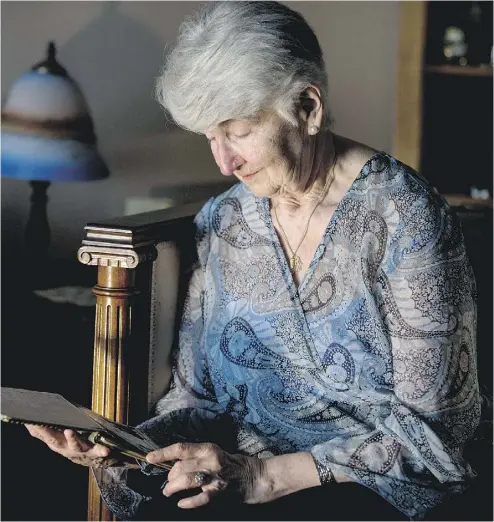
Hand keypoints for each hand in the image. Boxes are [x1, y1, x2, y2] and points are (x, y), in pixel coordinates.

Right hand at [25, 424, 114, 467]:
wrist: (90, 458)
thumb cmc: (72, 442)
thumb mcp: (58, 438)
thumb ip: (44, 431)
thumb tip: (30, 422)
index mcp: (56, 442)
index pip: (43, 435)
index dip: (36, 429)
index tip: (29, 421)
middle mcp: (65, 448)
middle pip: (55, 441)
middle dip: (48, 433)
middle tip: (41, 425)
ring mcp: (79, 451)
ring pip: (74, 445)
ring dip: (71, 439)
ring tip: (69, 431)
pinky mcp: (93, 452)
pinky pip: (97, 451)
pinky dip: (101, 451)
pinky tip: (106, 451)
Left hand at [146, 442, 266, 508]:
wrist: (253, 476)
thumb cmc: (230, 463)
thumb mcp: (212, 454)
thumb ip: (194, 457)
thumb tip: (172, 465)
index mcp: (207, 448)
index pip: (180, 449)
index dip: (163, 453)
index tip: (149, 458)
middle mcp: (210, 460)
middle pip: (180, 467)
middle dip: (169, 477)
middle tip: (167, 483)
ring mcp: (215, 477)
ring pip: (186, 481)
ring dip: (173, 488)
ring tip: (168, 492)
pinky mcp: (219, 492)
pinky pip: (199, 498)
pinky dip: (187, 502)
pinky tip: (181, 503)